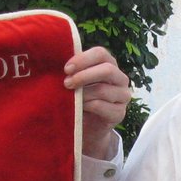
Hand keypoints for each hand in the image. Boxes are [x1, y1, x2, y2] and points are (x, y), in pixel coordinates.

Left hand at [66, 46, 130, 160]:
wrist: (87, 126)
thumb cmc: (80, 99)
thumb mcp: (77, 82)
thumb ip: (74, 70)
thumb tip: (57, 58)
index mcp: (110, 64)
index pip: (100, 53)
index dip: (82, 59)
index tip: (66, 69)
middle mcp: (120, 78)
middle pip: (107, 70)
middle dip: (83, 76)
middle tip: (67, 83)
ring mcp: (123, 96)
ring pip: (102, 90)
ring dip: (82, 94)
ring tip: (70, 99)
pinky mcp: (119, 113)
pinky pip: (101, 106)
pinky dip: (86, 106)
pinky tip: (78, 108)